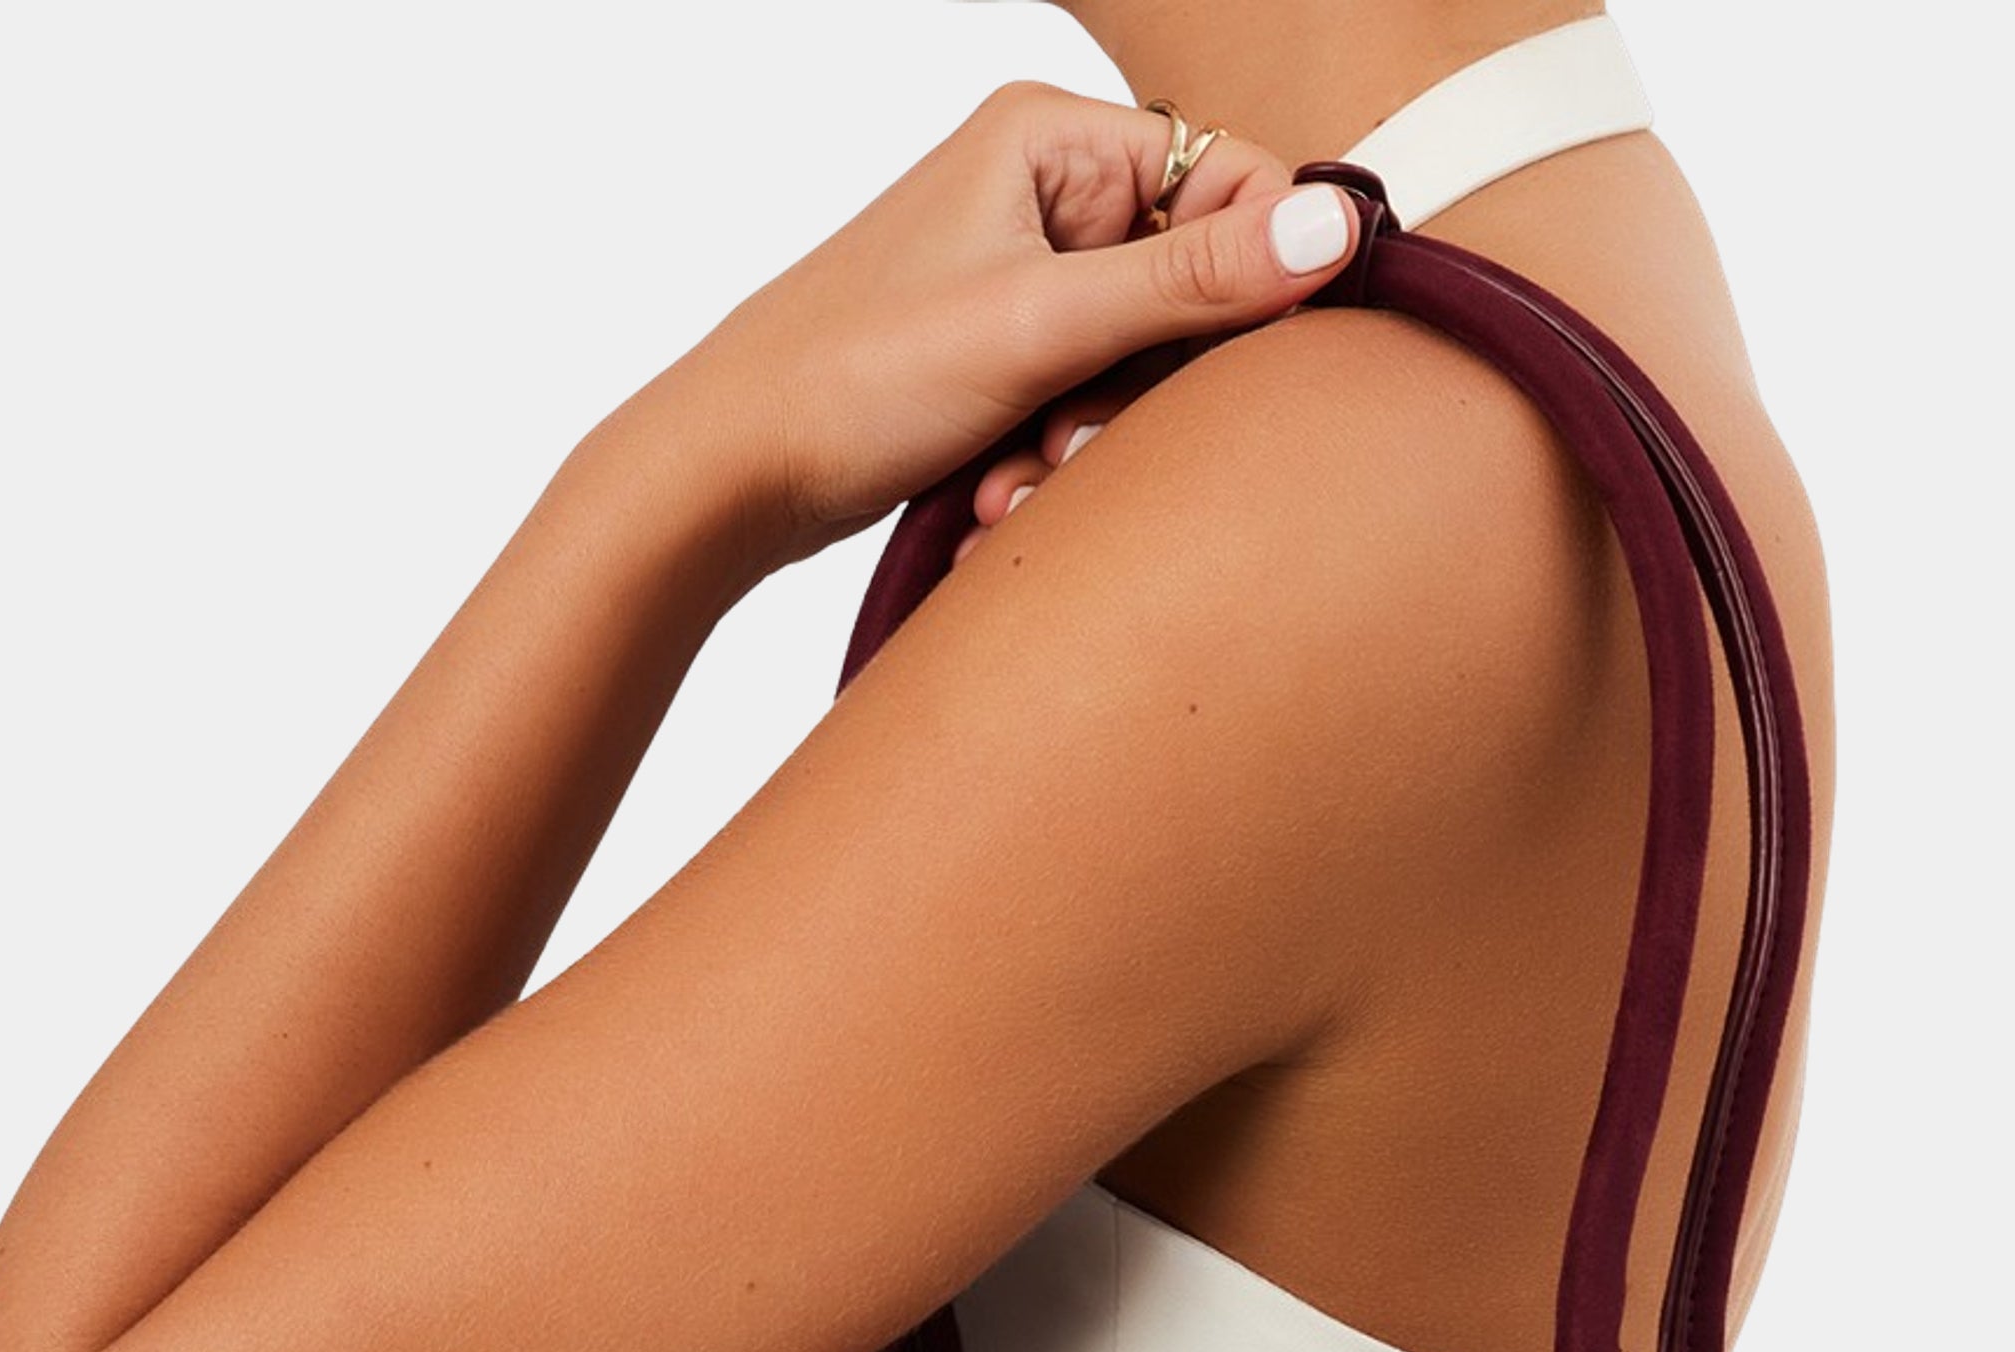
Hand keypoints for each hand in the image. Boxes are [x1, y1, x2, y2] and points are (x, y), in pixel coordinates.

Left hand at [685, 80, 1359, 568]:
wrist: (730, 473)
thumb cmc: (852, 378)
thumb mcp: (1040, 327)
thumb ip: (1195, 284)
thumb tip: (1335, 231)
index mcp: (1054, 141)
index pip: (1232, 184)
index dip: (1254, 281)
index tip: (1242, 373)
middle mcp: (1044, 192)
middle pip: (1189, 288)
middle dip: (1140, 390)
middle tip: (1070, 440)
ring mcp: (1023, 274)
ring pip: (1136, 364)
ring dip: (1089, 442)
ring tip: (1013, 477)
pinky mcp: (1002, 352)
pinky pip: (1082, 404)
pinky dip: (1050, 460)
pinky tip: (992, 495)